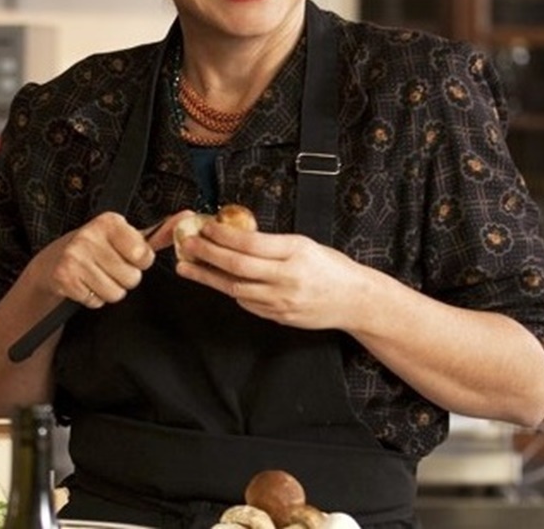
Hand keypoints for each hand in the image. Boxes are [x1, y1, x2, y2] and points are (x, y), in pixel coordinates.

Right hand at [34, 211, 157, 307]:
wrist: (55, 259)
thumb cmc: (99, 247)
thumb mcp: (127, 236)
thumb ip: (159, 232)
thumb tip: (188, 218)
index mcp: (110, 222)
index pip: (143, 256)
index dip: (139, 262)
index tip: (126, 255)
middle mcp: (90, 236)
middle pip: (131, 278)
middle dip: (124, 278)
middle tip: (109, 267)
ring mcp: (75, 257)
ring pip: (115, 293)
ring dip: (110, 290)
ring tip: (98, 276)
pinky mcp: (65, 278)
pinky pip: (96, 301)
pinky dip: (93, 298)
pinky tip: (86, 283)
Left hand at [174, 219, 366, 330]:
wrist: (355, 300)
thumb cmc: (331, 267)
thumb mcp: (304, 245)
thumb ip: (272, 243)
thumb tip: (234, 235)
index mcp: (295, 252)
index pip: (250, 243)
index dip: (222, 236)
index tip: (205, 228)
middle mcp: (287, 277)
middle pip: (237, 266)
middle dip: (207, 254)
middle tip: (188, 245)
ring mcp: (282, 300)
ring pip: (235, 288)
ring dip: (208, 277)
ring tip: (188, 267)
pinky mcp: (278, 316)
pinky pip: (246, 303)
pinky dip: (230, 290)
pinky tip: (217, 281)